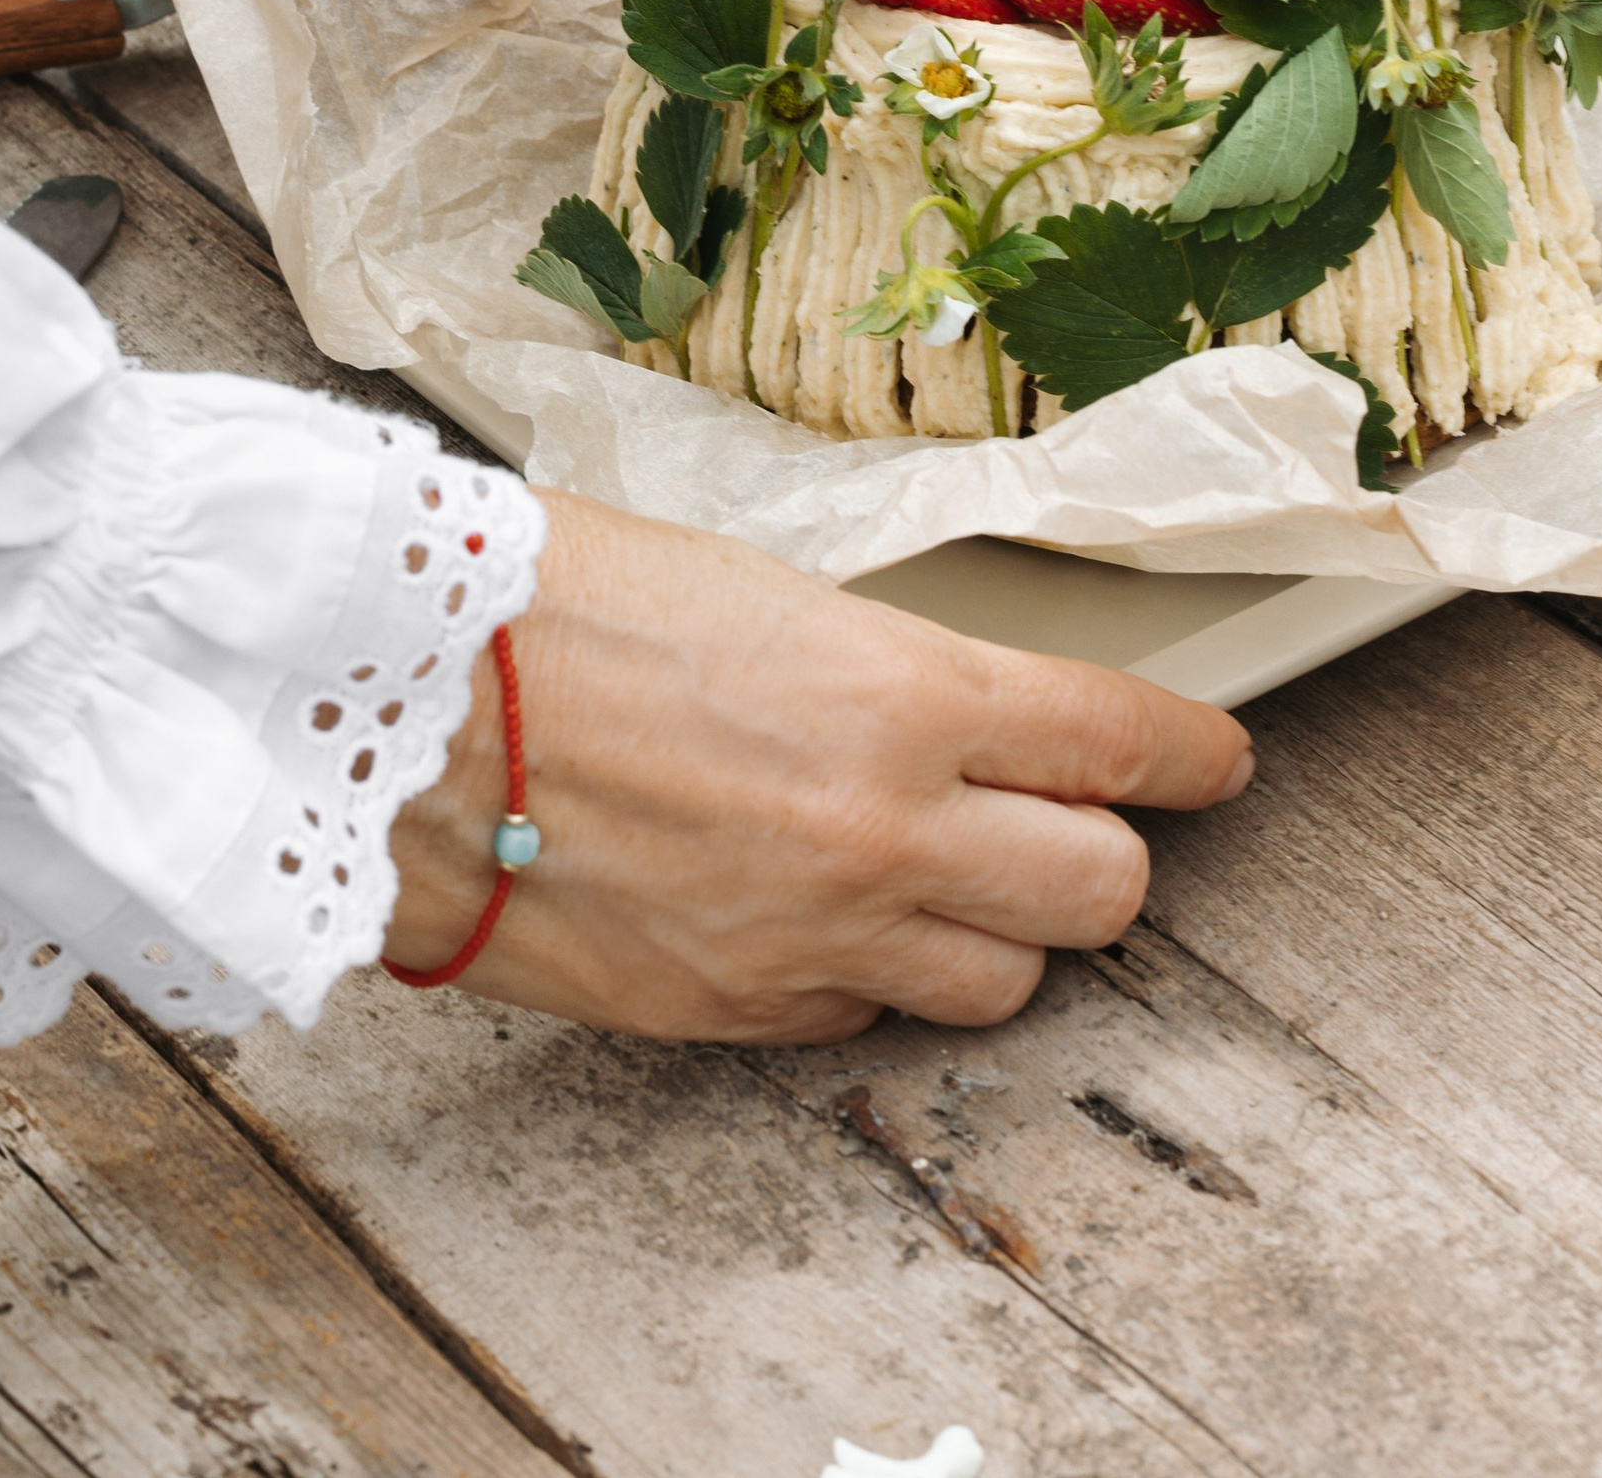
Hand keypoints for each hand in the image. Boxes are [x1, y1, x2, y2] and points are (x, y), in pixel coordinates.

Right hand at [384, 489, 1252, 1040]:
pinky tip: (813, 910)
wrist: (382, 719)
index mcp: (901, 692)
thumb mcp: (747, 584)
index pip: (1120, 739)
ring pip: (1008, 983)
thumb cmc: (542, 606)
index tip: (1219, 756)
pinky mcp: (737, 1014)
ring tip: (936, 867)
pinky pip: (868, 1018)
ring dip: (995, 927)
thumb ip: (870, 661)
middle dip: (1105, 849)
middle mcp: (888, 830)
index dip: (1192, 751)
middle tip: (1069, 812)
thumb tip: (941, 698)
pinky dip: (869, 975)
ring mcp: (817, 940)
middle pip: (1106, 889)